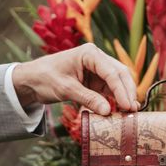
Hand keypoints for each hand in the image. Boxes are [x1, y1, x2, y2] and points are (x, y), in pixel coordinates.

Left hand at [12, 43, 138, 114]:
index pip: (111, 72)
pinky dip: (116, 99)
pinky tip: (121, 110)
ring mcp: (98, 69)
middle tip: (133, 110)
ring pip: (118, 81)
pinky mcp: (96, 80)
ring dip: (124, 95)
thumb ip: (88, 99)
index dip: (121, 90)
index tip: (128, 106)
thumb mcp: (66, 89)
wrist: (32, 80)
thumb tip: (108, 111)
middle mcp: (97, 58)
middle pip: (120, 74)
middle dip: (128, 91)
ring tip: (131, 112)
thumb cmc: (45, 78)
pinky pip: (111, 89)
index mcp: (89, 53)